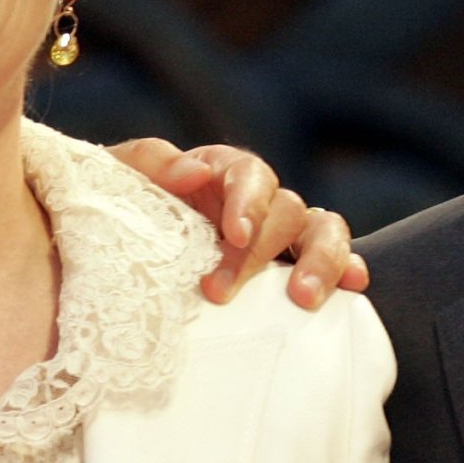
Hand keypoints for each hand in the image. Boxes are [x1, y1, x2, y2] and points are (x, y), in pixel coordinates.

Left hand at [109, 138, 368, 307]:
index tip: (233, 235)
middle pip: (287, 209)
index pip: (250, 174)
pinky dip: (349, 268)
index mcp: (221, 172)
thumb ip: (148, 163)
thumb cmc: (117, 217)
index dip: (249, 201)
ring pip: (325, 228)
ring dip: (321, 260)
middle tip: (221, 292)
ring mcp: (283, 235)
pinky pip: (338, 259)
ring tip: (304, 299)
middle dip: (261, 251)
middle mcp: (260, 200)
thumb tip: (194, 172)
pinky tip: (353, 286)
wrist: (110, 266)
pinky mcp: (294, 268)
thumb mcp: (116, 182)